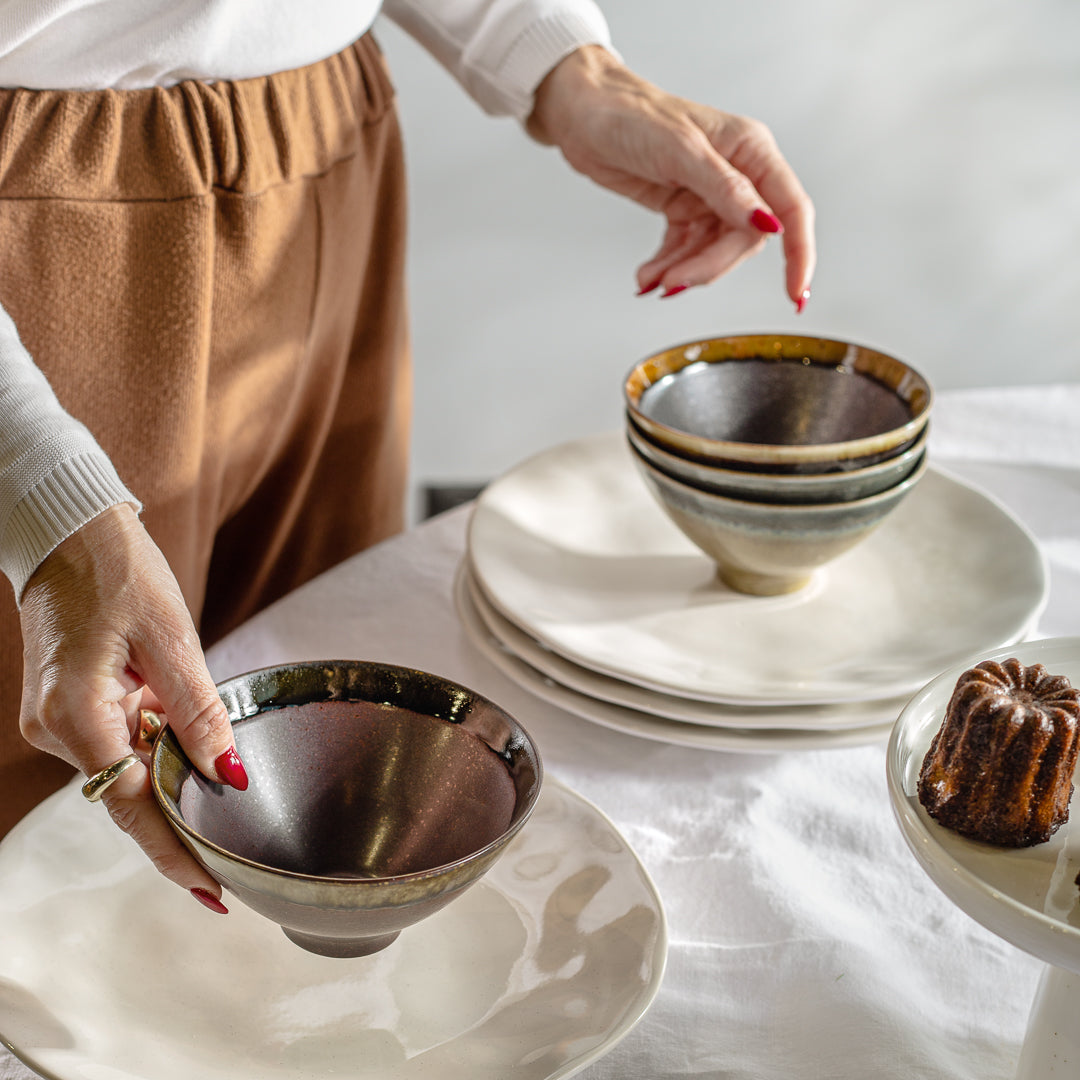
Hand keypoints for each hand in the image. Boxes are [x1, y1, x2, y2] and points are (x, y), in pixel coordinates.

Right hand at [18, 503, 246, 912]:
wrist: (68, 532)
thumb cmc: (118, 573)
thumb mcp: (172, 639)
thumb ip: (200, 712)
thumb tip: (228, 775)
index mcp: (77, 713)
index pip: (133, 806)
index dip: (175, 850)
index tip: (211, 890)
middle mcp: (54, 728)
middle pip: (126, 797)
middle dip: (176, 822)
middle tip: (226, 858)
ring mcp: (52, 720)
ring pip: (121, 772)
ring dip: (165, 776)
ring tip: (211, 780)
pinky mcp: (62, 708)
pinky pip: (112, 746)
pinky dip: (149, 749)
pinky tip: (179, 740)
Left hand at [527, 46, 814, 309]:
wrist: (584, 116)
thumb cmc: (631, 115)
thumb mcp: (680, 150)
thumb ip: (726, 189)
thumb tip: (765, 223)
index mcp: (751, 150)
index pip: (790, 209)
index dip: (799, 254)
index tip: (795, 293)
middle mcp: (738, 174)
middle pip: (744, 240)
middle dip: (710, 266)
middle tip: (674, 282)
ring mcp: (710, 195)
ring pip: (714, 251)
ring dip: (684, 270)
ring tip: (652, 279)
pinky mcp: (683, 209)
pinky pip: (687, 250)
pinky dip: (669, 266)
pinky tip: (648, 275)